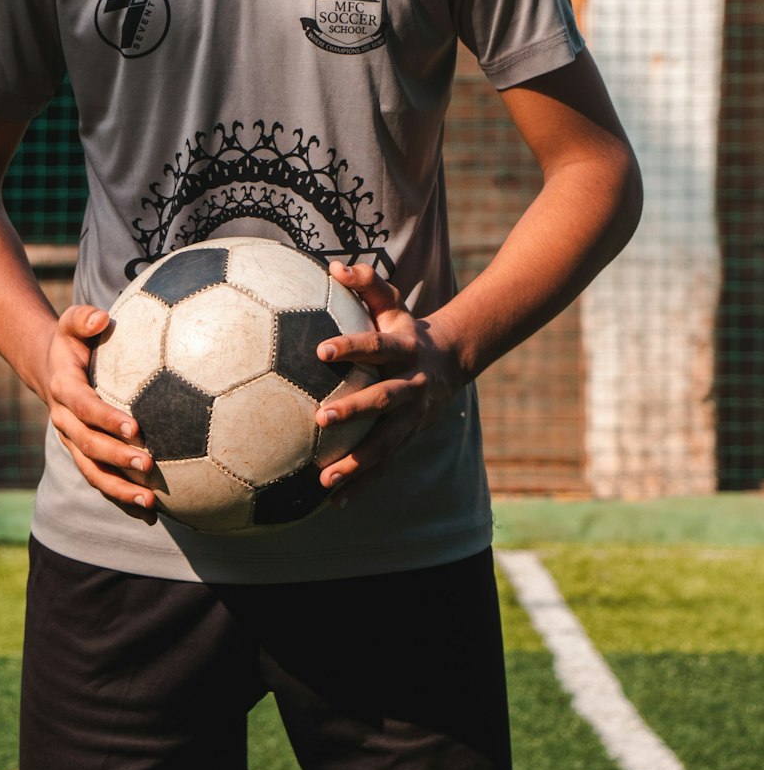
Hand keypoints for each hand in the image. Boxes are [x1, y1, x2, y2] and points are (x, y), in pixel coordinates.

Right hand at [41, 304, 157, 520]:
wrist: (49, 367)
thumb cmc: (71, 341)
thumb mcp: (69, 322)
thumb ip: (83, 318)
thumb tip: (102, 317)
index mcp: (64, 390)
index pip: (85, 408)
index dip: (107, 419)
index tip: (135, 427)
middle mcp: (64, 421)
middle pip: (89, 446)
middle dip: (117, 458)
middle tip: (148, 464)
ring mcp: (72, 442)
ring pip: (92, 471)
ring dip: (119, 488)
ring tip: (148, 501)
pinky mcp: (81, 454)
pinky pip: (98, 478)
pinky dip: (119, 494)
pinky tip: (147, 507)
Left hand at [314, 263, 464, 495]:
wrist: (450, 361)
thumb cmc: (406, 327)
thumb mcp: (392, 302)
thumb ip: (366, 283)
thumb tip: (333, 267)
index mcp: (404, 348)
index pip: (376, 346)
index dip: (351, 347)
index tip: (321, 350)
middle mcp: (410, 384)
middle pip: (383, 400)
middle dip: (354, 411)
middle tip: (319, 419)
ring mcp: (412, 416)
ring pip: (386, 443)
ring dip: (358, 462)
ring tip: (325, 479)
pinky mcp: (409, 438)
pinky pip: (385, 464)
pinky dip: (363, 484)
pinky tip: (335, 502)